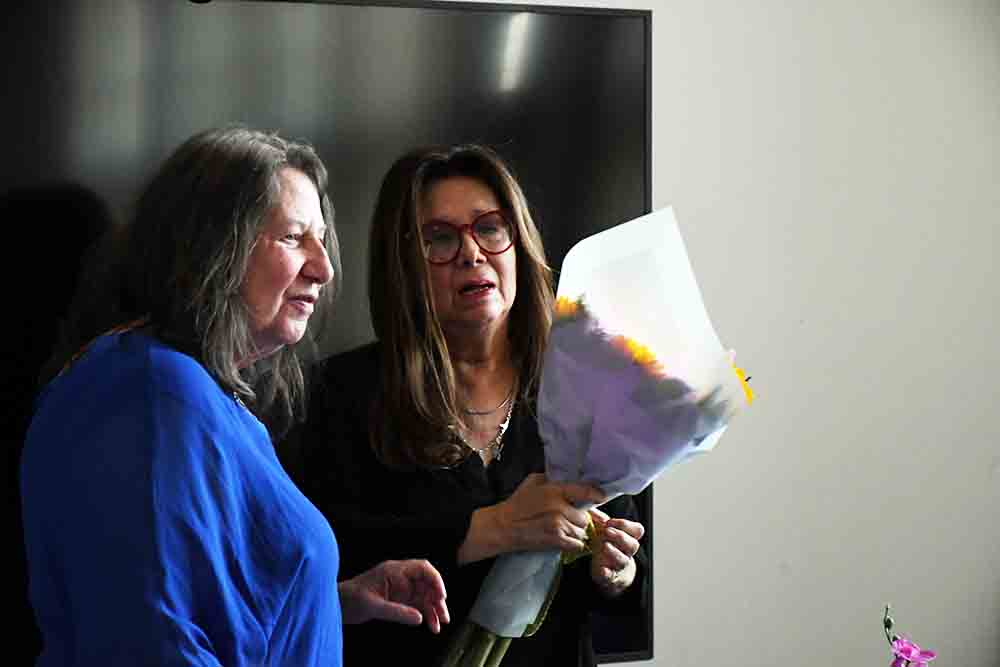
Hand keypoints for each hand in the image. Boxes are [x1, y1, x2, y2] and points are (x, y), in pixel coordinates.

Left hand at [338, 559, 449, 632]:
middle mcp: (401, 578)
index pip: (422, 568)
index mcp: (394, 571)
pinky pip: (417, 606)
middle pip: (427, 584)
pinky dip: (425, 615)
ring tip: (439, 625)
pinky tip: (430, 625)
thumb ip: (396, 611)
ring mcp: (401, 589)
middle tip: (444, 615)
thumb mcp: (372, 606)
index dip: (435, 580)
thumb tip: (419, 618)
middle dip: (437, 599)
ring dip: (434, 609)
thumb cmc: (350, 599)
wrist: (338, 605)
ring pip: (425, 596)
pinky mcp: (399, 600)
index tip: (441, 595)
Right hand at [458, 473, 605, 563]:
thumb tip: (573, 478)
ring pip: (583, 531)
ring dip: (577, 532)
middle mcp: (560, 508)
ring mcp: (559, 526)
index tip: (599, 498)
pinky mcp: (556, 542)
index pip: (587, 492)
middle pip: (586, 516)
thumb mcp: (533, 481)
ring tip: (565, 529)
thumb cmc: (517, 503)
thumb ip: (553, 479)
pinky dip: (574, 543)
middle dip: (581, 518)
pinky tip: (565, 539)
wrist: (502, 527)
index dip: (596, 495)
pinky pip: (577, 544)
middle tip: (572, 518)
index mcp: (555, 490)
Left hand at [588, 507, 643, 596]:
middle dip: (620, 536)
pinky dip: (607, 573)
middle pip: (633, 545)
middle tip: (606, 531)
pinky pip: (611, 576)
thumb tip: (590, 509)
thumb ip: (599, 518)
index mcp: (628, 537)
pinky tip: (602, 569)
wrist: (604, 566)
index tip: (609, 522)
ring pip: (623, 560)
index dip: (625, 525)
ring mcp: (619, 564)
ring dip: (614, 552)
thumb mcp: (603, 528)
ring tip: (604, 546)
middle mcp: (627, 551)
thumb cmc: (605, 543)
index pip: (637, 530)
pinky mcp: (609, 575)